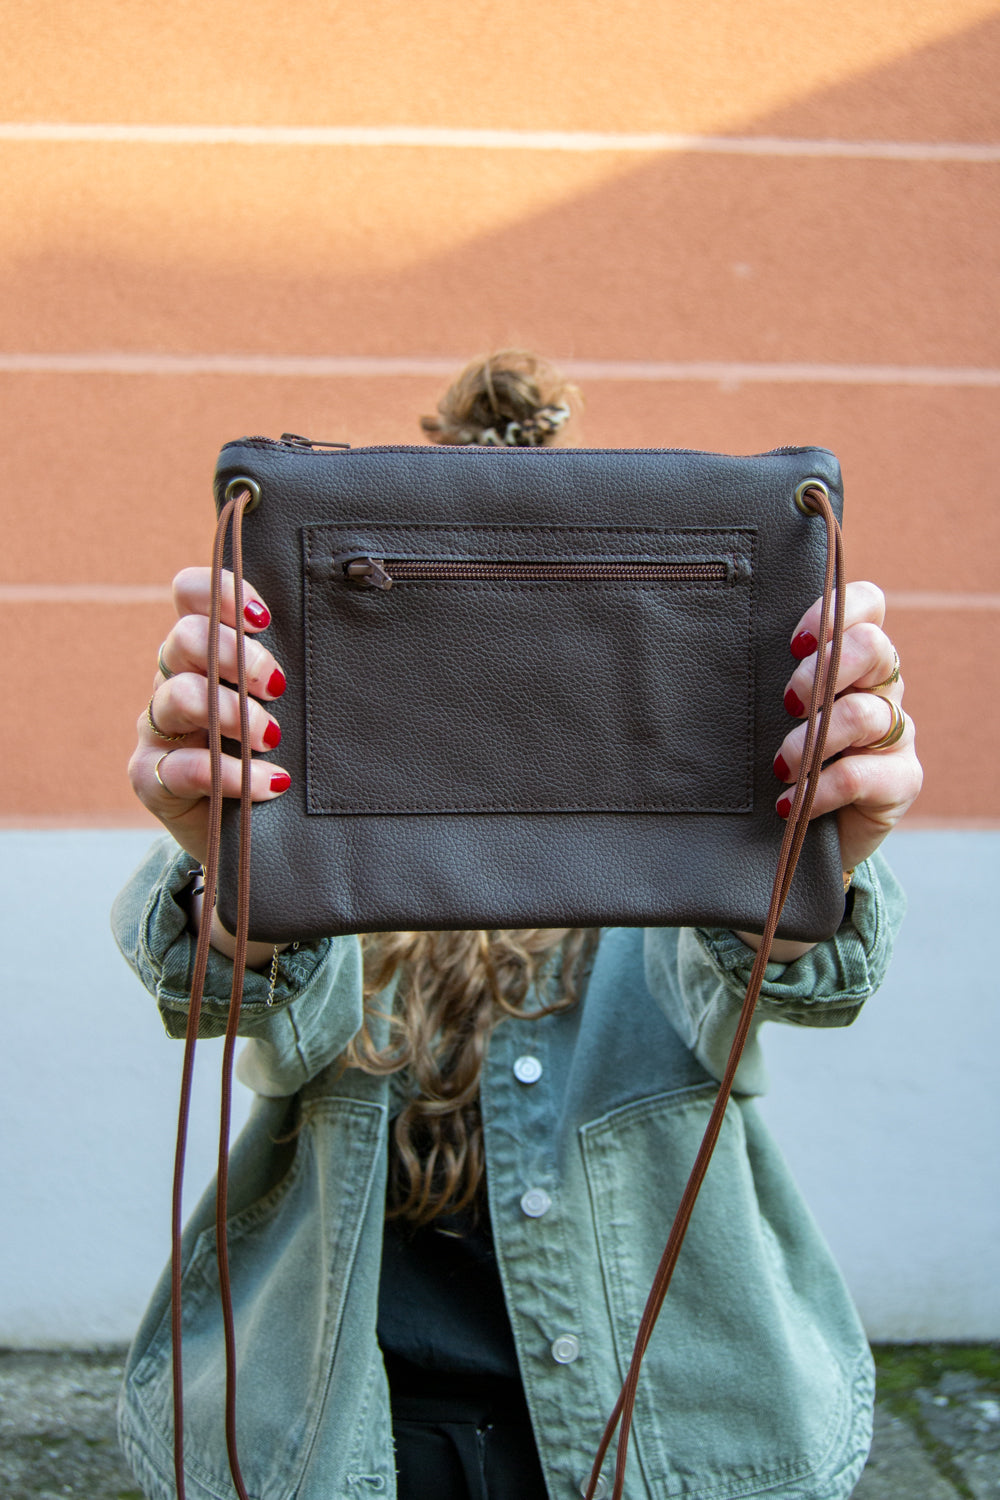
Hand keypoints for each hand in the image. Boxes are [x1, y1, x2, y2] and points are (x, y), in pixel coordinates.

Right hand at [128, 567, 291, 870]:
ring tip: (273, 738)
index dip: (222, 593)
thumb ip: (306, 666)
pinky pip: (175, 766)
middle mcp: (177, 677)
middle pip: (185, 637)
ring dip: (232, 714)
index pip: (193, 593)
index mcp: (209, 648)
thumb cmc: (289, 752)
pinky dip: (225, 774)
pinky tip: (266, 784)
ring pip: (177, 696)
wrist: (260, 832)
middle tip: (278, 686)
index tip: (265, 618)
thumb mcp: (298, 704)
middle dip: (238, 656)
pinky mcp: (152, 777)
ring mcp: (161, 727)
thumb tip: (363, 631)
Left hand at [774, 580, 921, 871]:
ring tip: (780, 766)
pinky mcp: (901, 779)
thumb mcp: (766, 712)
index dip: (836, 609)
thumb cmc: (775, 758)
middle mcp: (881, 686)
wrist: (803, 833)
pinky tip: (788, 803)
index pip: (867, 604)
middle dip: (821, 672)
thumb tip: (698, 645)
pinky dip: (820, 789)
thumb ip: (759, 677)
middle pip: (873, 646)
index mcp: (852, 657)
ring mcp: (896, 732)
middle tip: (786, 703)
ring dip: (812, 739)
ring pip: (865, 713)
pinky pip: (863, 774)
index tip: (793, 644)